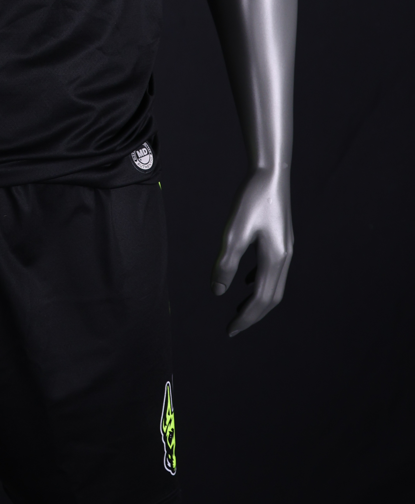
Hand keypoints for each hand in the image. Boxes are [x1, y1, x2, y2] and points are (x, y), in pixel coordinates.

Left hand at [211, 168, 292, 337]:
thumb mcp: (234, 232)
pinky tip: (246, 279)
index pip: (260, 300)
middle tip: (234, 327)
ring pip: (273, 285)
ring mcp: (285, 248)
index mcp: (274, 259)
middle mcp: (284, 258)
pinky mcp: (281, 239)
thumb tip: (218, 291)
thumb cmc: (252, 199)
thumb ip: (226, 263)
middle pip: (271, 298)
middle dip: (253, 315)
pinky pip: (272, 270)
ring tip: (240, 309)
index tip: (230, 331)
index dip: (245, 318)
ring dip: (257, 300)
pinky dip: (260, 281)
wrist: (271, 173)